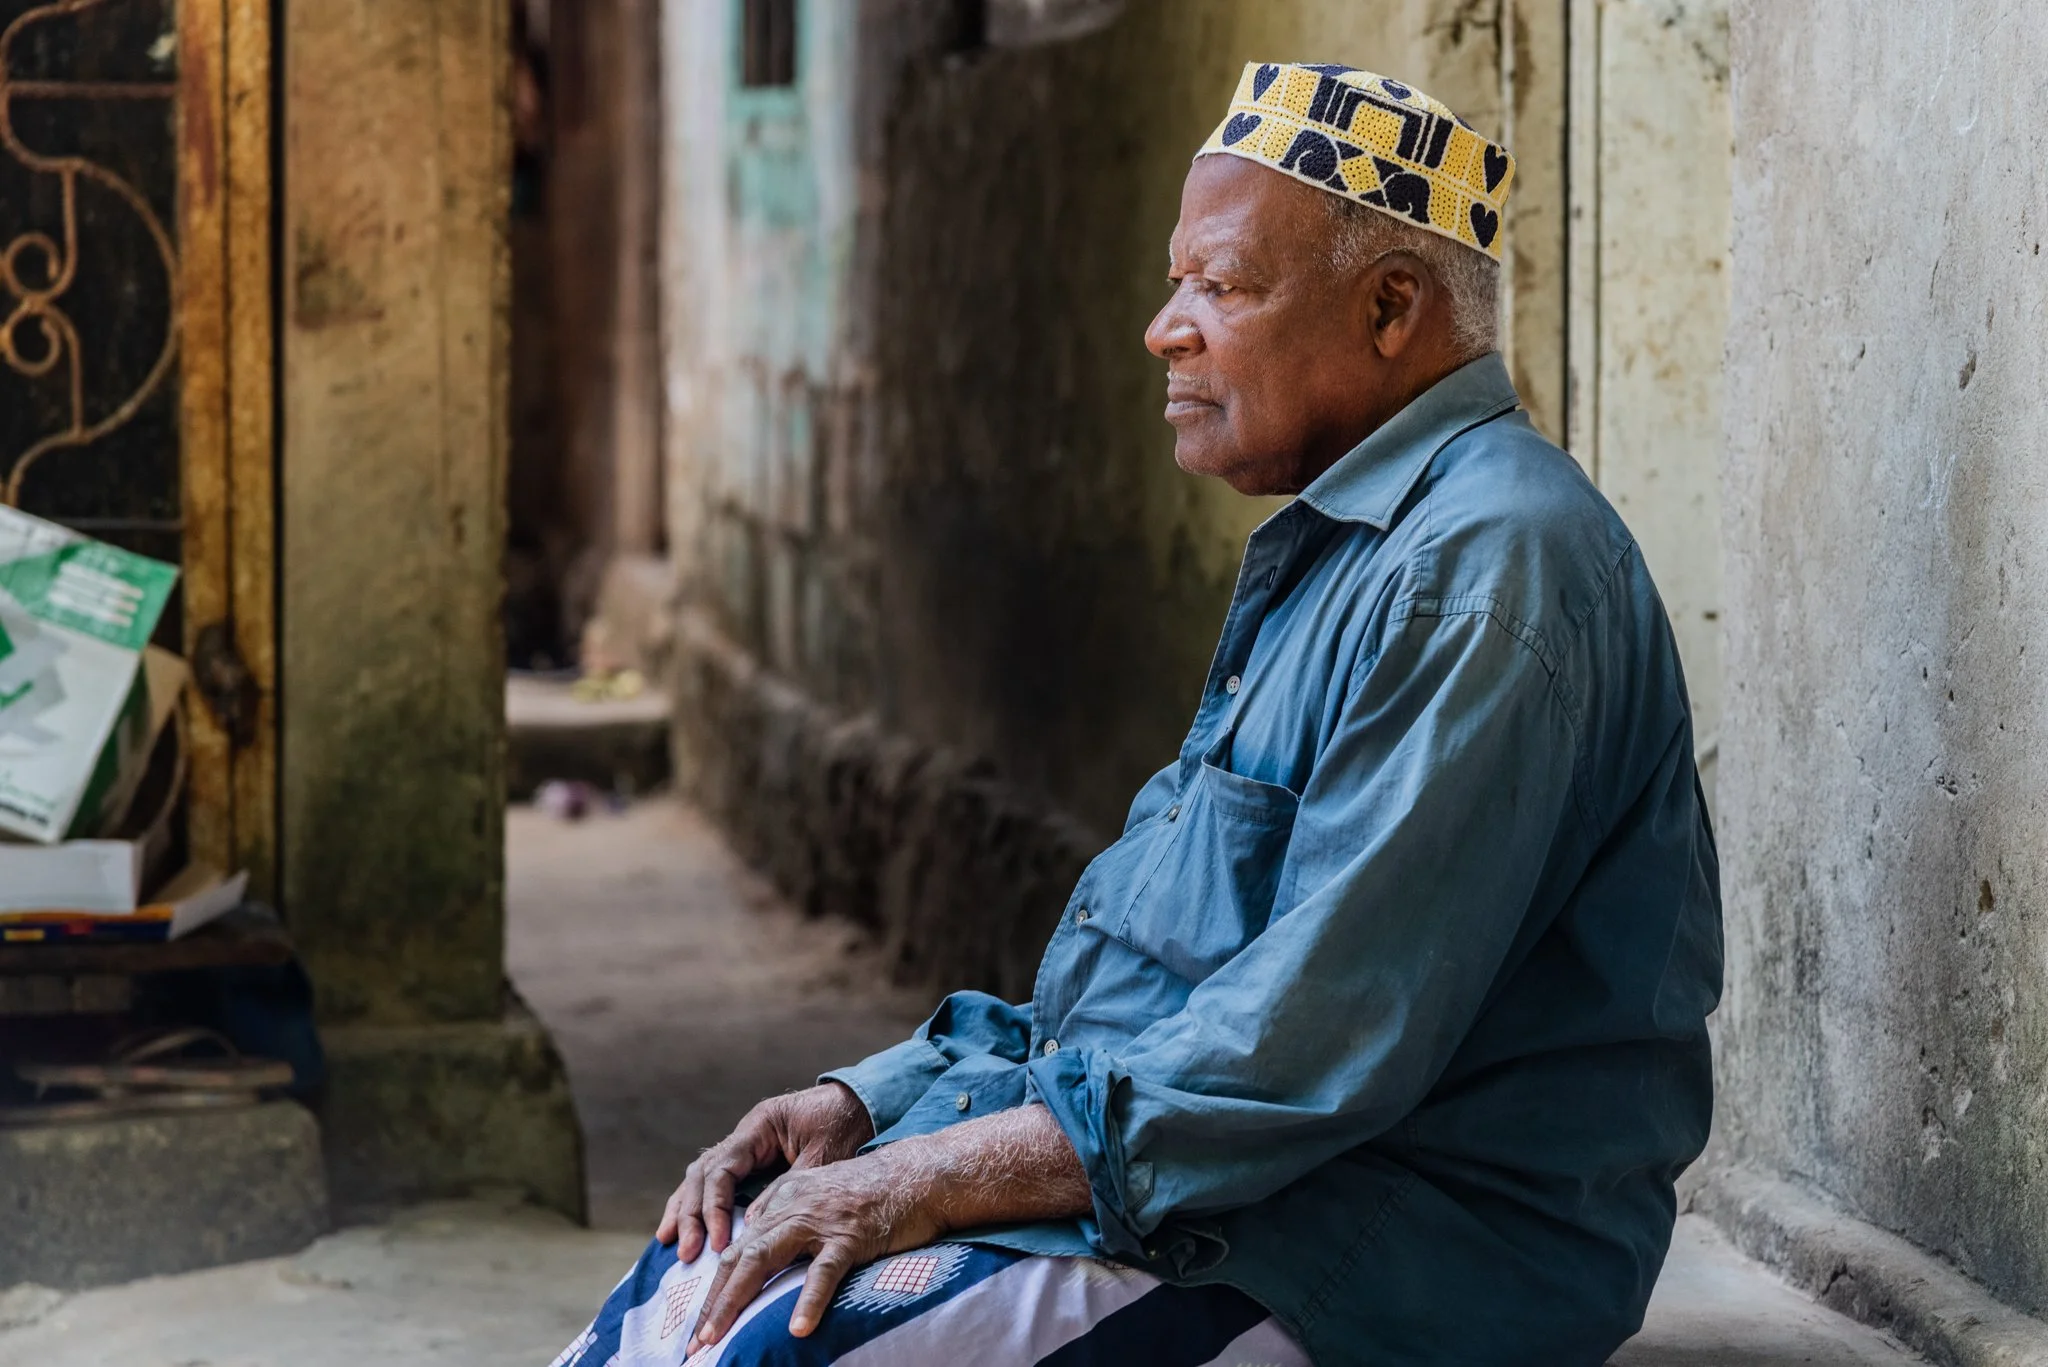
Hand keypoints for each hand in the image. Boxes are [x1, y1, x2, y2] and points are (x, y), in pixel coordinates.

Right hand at [657, 1081, 874, 1261]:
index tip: (718, 1243)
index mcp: (760, 1124)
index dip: (715, 1208)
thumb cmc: (850, 1125)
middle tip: (686, 1252)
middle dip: (692, 1213)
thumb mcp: (824, 1158)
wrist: (868, 1103)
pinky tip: (691, 1227)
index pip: (722, 1169)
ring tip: (671, 1243)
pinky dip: (704, 1204)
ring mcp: (748, 1144)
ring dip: (688, 1209)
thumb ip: (788, 1190)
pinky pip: (720, 1181)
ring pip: (704, 1177)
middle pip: (704, 1174)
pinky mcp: (755, 1158)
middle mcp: (747, 1132)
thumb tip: (753, 1226)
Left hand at [687, 1145, 941, 1349]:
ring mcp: (820, 1221)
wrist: (919, 1174)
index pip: (738, 1247)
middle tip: (694, 1341)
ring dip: (735, 1300)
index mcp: (783, 1198)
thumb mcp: (819, 1192)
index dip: (714, 1286)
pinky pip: (825, 1271)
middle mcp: (792, 1207)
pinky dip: (810, 1300)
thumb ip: (784, 1208)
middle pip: (740, 1256)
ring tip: (716, 1335)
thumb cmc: (873, 1191)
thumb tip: (754, 1236)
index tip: (699, 1322)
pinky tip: (797, 1328)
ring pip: (764, 1259)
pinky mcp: (851, 1235)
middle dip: (712, 1300)